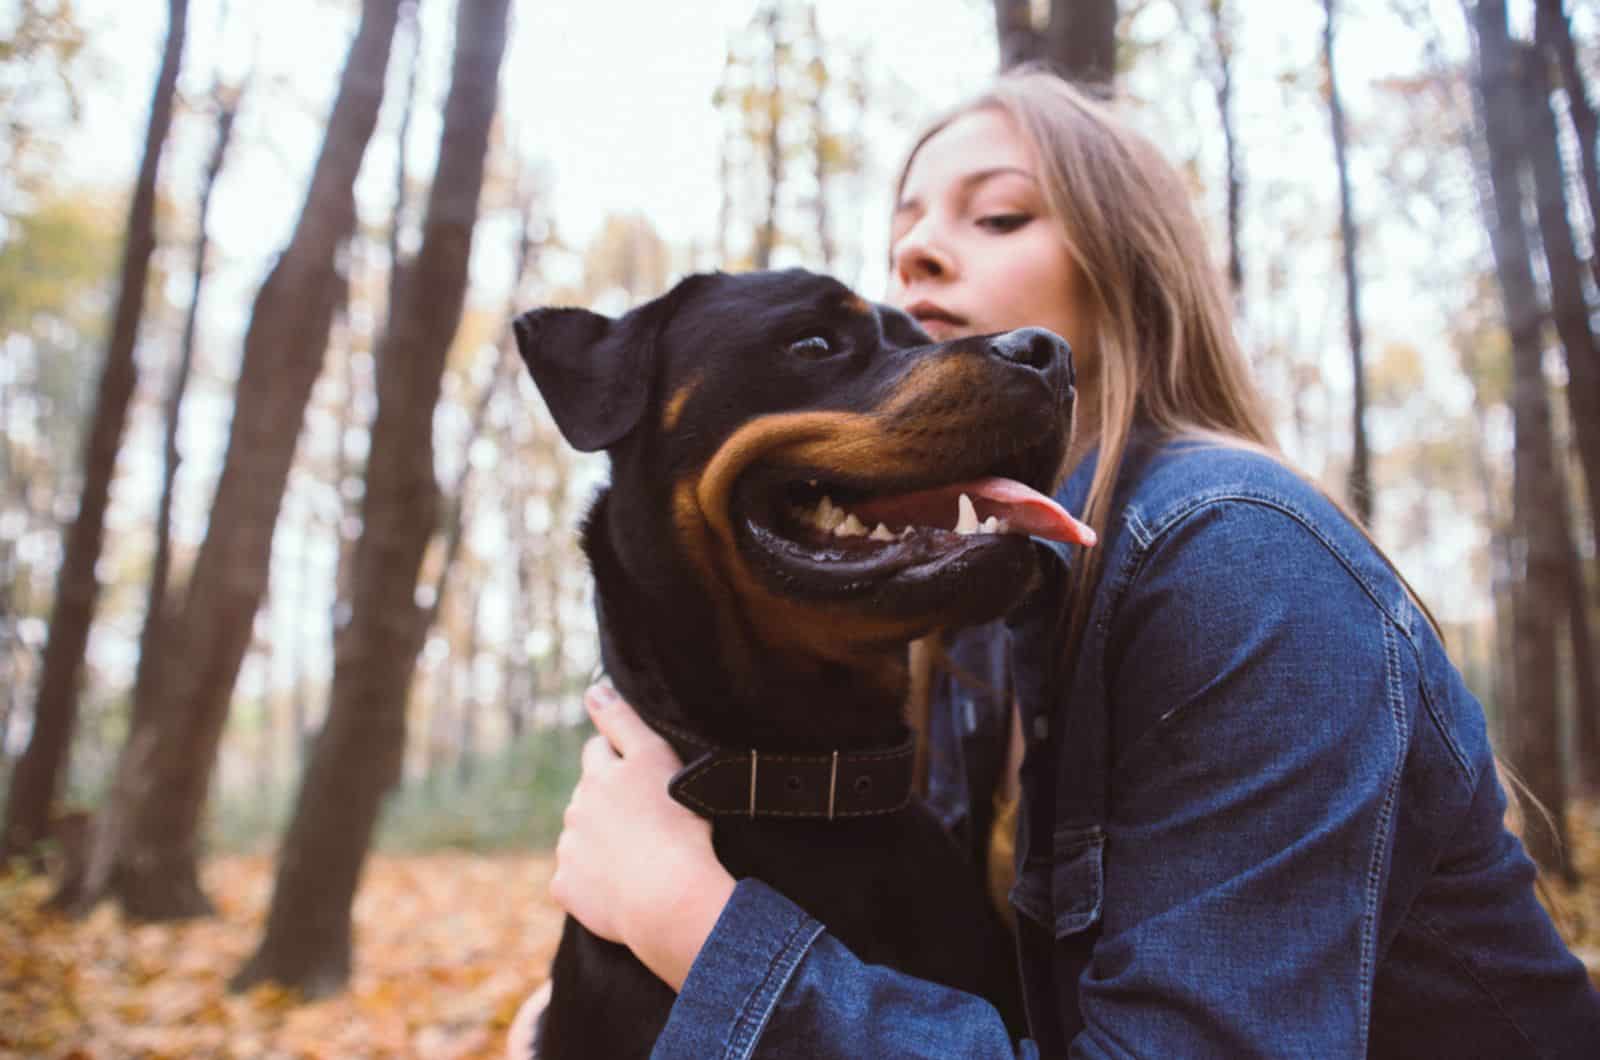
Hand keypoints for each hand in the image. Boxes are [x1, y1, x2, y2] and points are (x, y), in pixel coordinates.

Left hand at [549, 684, 736, 990]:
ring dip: (600, 840)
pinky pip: (575, 879)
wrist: (668, 896)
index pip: (598, 751)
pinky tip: (621, 886)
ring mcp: (568, 851)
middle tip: (646, 820)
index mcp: (598, 776)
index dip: (618, 759)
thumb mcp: (656, 759)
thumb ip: (621, 721)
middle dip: (608, 802)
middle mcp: (576, 810)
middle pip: (588, 796)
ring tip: (638, 857)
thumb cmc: (675, 824)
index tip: (641, 776)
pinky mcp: (566, 888)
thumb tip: (592, 689)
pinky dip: (591, 880)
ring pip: (580, 837)